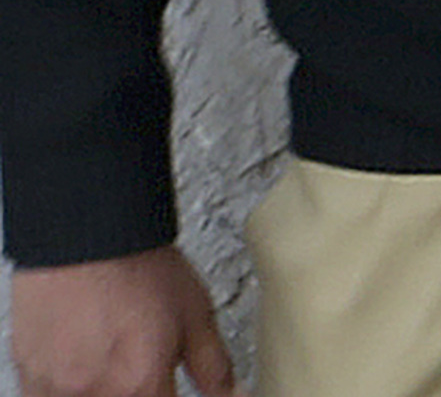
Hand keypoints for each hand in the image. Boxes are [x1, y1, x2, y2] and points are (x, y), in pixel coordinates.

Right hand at [11, 254, 233, 396]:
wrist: (86, 239)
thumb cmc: (139, 269)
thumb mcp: (197, 314)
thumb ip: (213, 367)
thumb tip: (230, 395)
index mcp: (141, 384)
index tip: (168, 388)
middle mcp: (96, 394)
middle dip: (137, 392)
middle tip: (138, 367)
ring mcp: (57, 389)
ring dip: (104, 389)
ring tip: (111, 359)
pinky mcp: (30, 378)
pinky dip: (70, 389)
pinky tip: (84, 365)